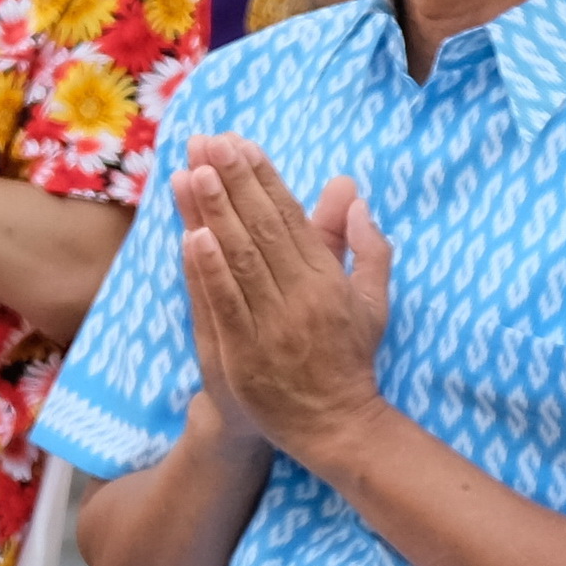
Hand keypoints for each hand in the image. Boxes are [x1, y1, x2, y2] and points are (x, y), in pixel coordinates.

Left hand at [173, 141, 389, 467]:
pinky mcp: (246, 351)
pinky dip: (209, 270)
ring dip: (216, 213)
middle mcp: (302, 294)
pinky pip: (226, 304)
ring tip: (195, 172)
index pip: (290, 218)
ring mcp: (273, 323)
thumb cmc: (350, 358)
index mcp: (328, 279)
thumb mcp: (372, 301)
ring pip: (240, 259)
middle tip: (210, 141)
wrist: (337, 424)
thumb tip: (355, 197)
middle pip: (262, 228)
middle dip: (234, 182)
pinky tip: (193, 237)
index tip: (239, 144)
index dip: (262, 178)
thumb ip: (367, 248)